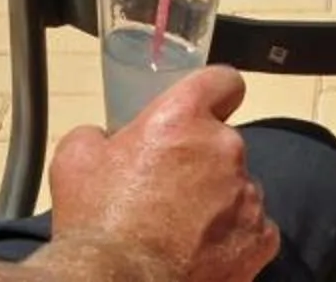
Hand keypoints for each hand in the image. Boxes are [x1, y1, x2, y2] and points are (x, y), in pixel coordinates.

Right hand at [47, 67, 276, 281]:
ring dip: (218, 201)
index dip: (215, 95)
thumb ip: (100, 134)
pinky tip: (203, 253)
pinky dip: (234, 238)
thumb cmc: (96, 222)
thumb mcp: (75, 159)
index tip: (205, 111)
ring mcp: (248, 195)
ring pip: (239, 188)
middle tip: (167, 192)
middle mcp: (224, 148)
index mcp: (182, 118)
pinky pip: (254, 228)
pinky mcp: (260, 238)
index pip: (222, 82)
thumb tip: (109, 140)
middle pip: (223, 143)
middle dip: (200, 162)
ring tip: (182, 231)